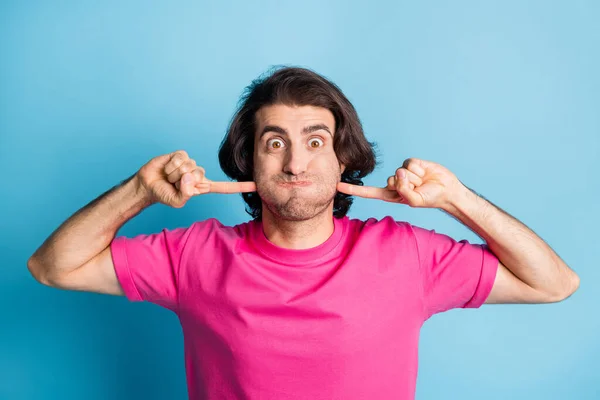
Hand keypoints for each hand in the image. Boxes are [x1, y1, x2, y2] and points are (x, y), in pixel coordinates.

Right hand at [136, 150, 255, 207]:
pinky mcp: (181, 155)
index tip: (256, 186)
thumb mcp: (177, 200)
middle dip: (183, 180)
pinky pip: (180, 159)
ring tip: (169, 177)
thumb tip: (190, 177)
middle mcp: (199, 174)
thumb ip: (186, 193)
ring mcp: (191, 163)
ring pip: (188, 167)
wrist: (147, 185)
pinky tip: (167, 168)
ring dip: (174, 174)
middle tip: (174, 184)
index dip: (239, 187)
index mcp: (203, 187)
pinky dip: (171, 166)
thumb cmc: (164, 194)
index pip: (224, 187)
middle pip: (200, 175)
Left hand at [337, 158, 462, 208]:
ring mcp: (402, 172)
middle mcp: (394, 182)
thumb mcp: (414, 200)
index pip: (368, 192)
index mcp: (390, 194)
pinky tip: (424, 173)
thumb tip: (399, 174)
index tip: (338, 186)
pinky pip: (409, 164)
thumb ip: (404, 190)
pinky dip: (419, 169)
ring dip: (415, 178)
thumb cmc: (430, 198)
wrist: (446, 190)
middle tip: (418, 189)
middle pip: (391, 180)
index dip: (354, 189)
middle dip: (406, 185)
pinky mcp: (410, 163)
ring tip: (422, 182)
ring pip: (401, 172)